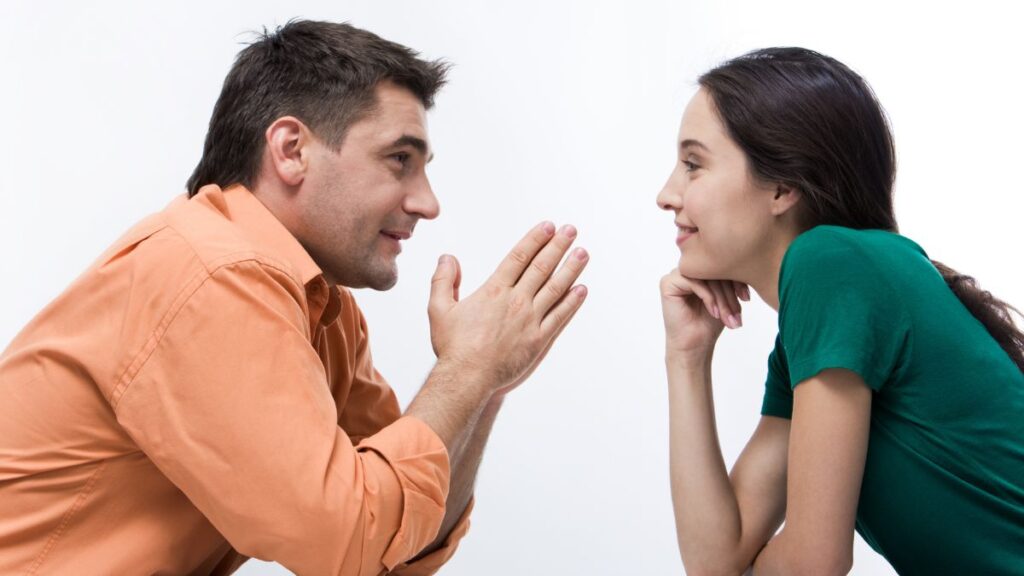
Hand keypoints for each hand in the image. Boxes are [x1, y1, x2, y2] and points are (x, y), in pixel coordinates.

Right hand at [428, 221, 588, 394]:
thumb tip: (448, 258)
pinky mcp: (538, 340)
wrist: (467, 377)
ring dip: (571, 269)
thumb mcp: (439, 309)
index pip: (519, 257)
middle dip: (558, 246)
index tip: (548, 227)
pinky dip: (572, 302)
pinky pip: (559, 317)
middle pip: (541, 267)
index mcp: (494, 291)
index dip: (535, 240)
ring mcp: (530, 320)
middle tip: (571, 231)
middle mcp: (516, 301)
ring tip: (582, 253)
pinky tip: (581, 290)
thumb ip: (443, 280)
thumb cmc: (454, 347)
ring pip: (555, 288)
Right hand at [660, 267, 748, 358]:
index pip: (721, 265)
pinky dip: (707, 297)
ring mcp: (675, 275)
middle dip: (729, 293)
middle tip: (736, 313)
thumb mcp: (727, 297)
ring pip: (705, 277)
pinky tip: (713, 312)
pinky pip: (693, 281)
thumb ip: (731, 279)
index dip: (736, 280)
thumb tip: (743, 264)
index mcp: (700, 270)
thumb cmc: (709, 323)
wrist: (695, 344)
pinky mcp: (667, 283)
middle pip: (713, 271)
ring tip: (727, 316)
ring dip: (720, 297)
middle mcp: (687, 270)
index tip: (746, 298)